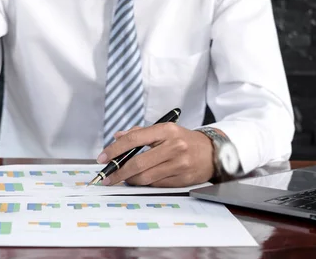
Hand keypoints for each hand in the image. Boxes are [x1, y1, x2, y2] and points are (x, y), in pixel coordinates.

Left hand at [96, 123, 214, 186]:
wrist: (212, 152)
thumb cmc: (183, 140)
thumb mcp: (164, 130)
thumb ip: (139, 132)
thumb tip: (116, 137)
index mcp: (166, 130)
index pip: (133, 139)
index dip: (114, 150)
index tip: (102, 158)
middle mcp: (173, 146)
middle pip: (137, 163)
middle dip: (118, 171)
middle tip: (107, 176)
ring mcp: (179, 164)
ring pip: (145, 177)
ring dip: (130, 179)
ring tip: (123, 177)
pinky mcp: (182, 179)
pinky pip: (156, 184)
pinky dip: (145, 183)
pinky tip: (141, 180)